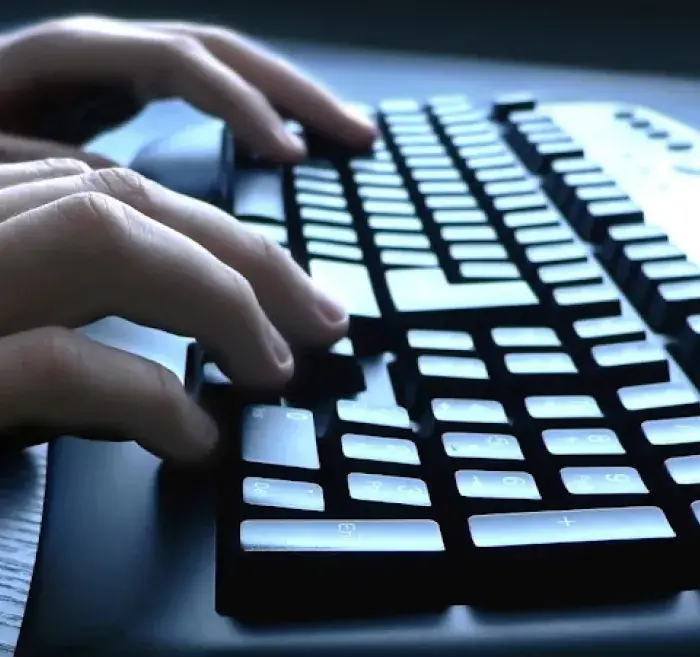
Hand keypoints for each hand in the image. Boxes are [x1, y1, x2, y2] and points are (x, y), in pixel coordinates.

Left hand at [0, 15, 376, 163]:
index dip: (241, 107)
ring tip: (346, 134)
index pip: (180, 65)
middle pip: (221, 53)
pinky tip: (283, 144)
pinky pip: (205, 99)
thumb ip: (57, 172)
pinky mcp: (122, 99)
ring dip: (289, 99)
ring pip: (224, 70)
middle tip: (357, 136)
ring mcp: (117, 74)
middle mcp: (104, 52)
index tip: (292, 156)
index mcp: (69, 56)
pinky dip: (254, 120)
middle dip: (295, 93)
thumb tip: (130, 194)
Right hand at [0, 160, 349, 459]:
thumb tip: (177, 379)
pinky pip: (60, 362)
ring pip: (103, 239)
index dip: (218, 240)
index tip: (286, 291)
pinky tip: (197, 439)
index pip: (115, 195)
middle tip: (324, 320)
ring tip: (275, 369)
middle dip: (248, 259)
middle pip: (126, 197)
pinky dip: (148, 396)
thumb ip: (69, 342)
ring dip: (217, 301)